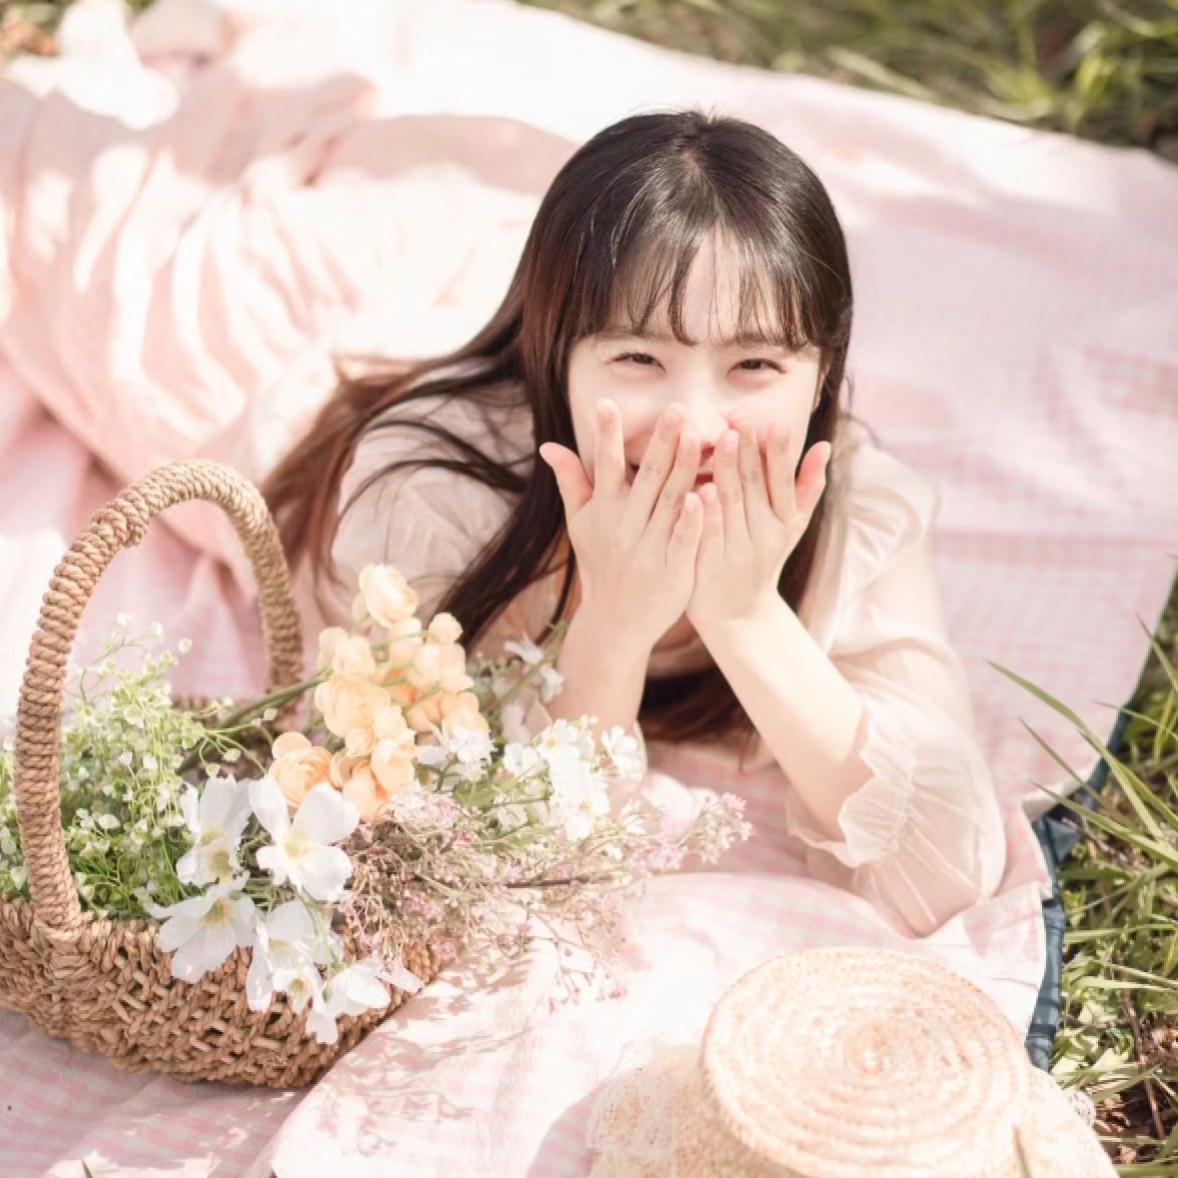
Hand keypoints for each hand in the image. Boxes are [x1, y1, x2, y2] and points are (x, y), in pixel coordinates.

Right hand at [538, 400, 703, 652]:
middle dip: (661, 442)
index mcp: (604, 511)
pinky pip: (683, 541)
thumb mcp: (581, 524)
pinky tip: (706, 495)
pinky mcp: (672, 571)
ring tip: (700, 438)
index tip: (607, 404)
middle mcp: (625, 527)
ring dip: (685, 470)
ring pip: (670, 503)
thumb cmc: (600, 563)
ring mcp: (649, 549)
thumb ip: (571, 481)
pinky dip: (693, 520)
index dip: (605, 436)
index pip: (604, 466)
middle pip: (647, 478)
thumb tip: (547, 445)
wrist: (615, 621)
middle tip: (677, 409)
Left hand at [686, 419, 830, 629]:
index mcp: (785, 522)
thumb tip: (824, 445)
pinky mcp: (710, 566)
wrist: (738, 614)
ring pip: (733, 505)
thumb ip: (807, 486)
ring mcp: (737, 551)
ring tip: (723, 439)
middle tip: (739, 418)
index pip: (782, 480)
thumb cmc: (762, 557)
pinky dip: (707, 513)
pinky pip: (709, 535)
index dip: (777, 451)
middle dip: (749, 450)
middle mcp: (765, 536)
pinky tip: (700, 489)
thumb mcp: (791, 526)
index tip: (770, 421)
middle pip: (757, 487)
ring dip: (729, 471)